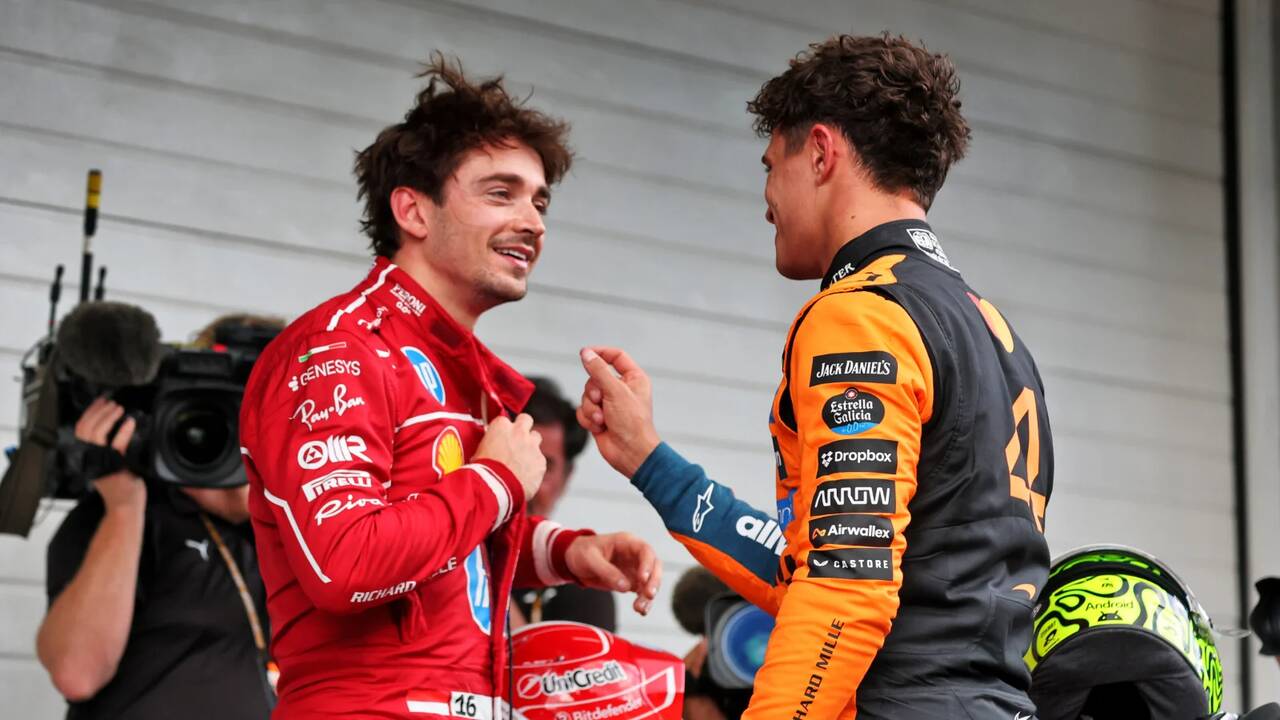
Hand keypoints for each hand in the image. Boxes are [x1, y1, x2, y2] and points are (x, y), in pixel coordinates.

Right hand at [74, 397, 143, 512]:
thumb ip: (106, 448)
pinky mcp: (114, 467)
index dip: (89, 413)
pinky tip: (129, 422)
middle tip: (111, 403)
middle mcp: (90, 459)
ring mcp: (101, 463)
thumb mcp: (108, 464)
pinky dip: (122, 431)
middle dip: (98, 411)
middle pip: (85, 429)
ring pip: (96, 434)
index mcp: (87, 457)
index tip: (100, 401)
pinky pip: (116, 445)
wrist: (124, 507)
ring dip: (108, 417)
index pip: (81, 430)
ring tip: (118, 409)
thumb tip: (112, 427)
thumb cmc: (119, 487)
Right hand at [474, 413, 544, 500]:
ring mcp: (532, 446)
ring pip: (536, 438)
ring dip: (531, 445)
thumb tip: (492, 447)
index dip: (504, 430)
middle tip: (518, 440)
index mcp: (501, 426)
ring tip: (522, 460)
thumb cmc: (483, 471)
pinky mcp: (541, 461)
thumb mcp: (478, 452)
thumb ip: (490, 444)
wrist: (495, 489)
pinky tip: (525, 476)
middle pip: (526, 420)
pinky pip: (540, 460)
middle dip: (523, 427)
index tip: (502, 438)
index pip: (505, 420)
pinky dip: (534, 466)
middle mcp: (519, 432)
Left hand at [565, 532, 660, 615]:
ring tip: (640, 609)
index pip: (645, 551)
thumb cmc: (581, 552)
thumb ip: (607, 572)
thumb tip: (625, 587)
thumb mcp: (590, 559)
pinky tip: (641, 611)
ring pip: (650, 582)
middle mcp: (634, 555)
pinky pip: (642, 592)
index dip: (648, 564)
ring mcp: (634, 569)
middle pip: (654, 566)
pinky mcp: (631, 581)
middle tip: (648, 595)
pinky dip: (643, 601)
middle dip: (654, 581)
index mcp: (626, 543)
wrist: (573, 559)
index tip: (643, 579)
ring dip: (648, 596)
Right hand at [577, 347, 660, 477]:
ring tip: (602, 419)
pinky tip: (599, 427)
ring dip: (591, 408)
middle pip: (595, 377)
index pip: (616, 357)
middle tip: (600, 400)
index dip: (600, 353)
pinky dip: (588, 419)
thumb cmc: (632, 424)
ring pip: (586, 395)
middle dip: (593, 391)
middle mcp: (621, 389)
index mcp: (633, 378)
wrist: (630, 453)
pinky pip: (583, 410)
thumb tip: (586, 354)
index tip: (585, 353)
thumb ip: (598, 370)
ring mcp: (609, 404)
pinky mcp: (599, 417)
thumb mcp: (615, 392)